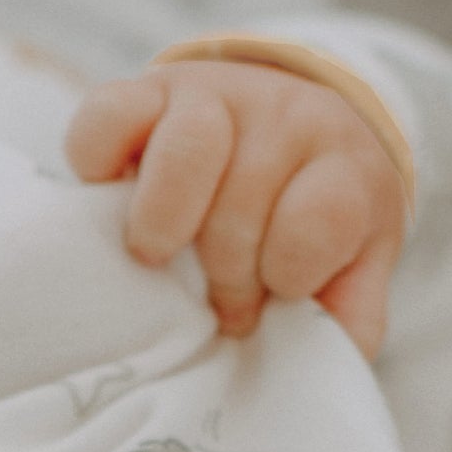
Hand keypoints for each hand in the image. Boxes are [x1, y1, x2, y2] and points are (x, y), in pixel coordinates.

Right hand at [64, 58, 405, 356]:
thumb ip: (347, 319)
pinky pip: (108, 116)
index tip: (276, 295)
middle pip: (243, 201)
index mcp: (344, 166)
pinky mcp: (148, 87)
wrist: (294, 122)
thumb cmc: (313, 217)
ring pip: (186, 149)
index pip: (319, 219)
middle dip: (227, 273)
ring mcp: (214, 94)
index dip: (288, 274)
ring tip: (159, 259)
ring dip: (166, 223)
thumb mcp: (353, 268)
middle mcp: (285, 116)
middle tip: (222, 302)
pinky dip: (97, 165)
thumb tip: (318, 364)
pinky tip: (115, 200)